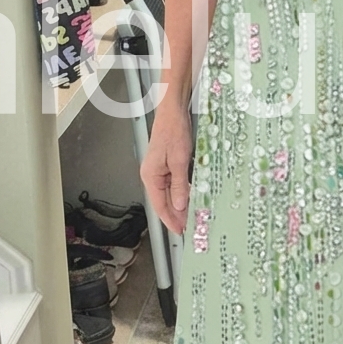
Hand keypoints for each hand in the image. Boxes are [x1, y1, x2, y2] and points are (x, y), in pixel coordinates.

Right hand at [140, 103, 192, 234]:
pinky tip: (190, 198)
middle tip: (190, 227)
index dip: (171, 220)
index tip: (181, 231)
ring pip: (169, 194)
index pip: (160, 205)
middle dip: (176, 215)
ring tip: (192, 216)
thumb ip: (179, 184)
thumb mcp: (179, 160)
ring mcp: (159, 170)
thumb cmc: (173, 131)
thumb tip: (179, 205)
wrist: (173, 111)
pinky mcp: (167, 164)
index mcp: (150, 176)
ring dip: (179, 205)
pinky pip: (173, 184)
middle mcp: (152, 175)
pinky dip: (181, 193)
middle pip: (164, 201)